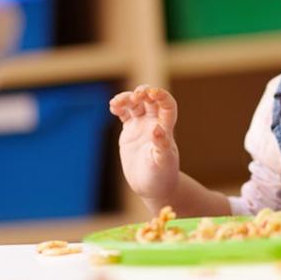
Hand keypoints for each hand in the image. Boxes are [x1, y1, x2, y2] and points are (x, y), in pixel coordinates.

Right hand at [110, 85, 179, 201]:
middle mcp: (155, 123)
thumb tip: (157, 129)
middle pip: (150, 99)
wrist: (152, 187)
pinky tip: (113, 107)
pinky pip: (125, 114)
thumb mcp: (163, 162)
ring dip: (127, 98)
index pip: (167, 105)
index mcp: (166, 128)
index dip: (161, 95)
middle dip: (142, 92)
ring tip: (116, 103)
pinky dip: (119, 107)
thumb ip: (161, 145)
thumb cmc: (162, 176)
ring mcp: (142, 126)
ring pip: (135, 104)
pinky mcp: (130, 131)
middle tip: (134, 96)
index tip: (150, 93)